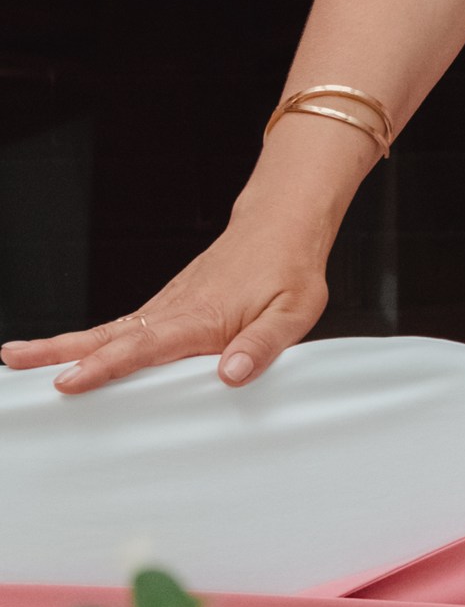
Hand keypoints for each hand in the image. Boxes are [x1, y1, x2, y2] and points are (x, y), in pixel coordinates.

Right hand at [0, 215, 328, 393]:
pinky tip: (70, 356)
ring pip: (108, 329)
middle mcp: (174, 310)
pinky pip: (122, 326)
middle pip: (107, 334)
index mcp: (200, 318)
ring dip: (63, 345)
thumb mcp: (294, 311)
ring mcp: (167, 306)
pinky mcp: (169, 306)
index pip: (144, 346)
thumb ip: (263, 344)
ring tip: (18, 358)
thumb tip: (231, 374)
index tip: (69, 380)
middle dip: (57, 351)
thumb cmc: (290, 270)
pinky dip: (90, 340)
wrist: (282, 225)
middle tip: (14, 361)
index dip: (105, 366)